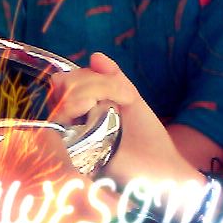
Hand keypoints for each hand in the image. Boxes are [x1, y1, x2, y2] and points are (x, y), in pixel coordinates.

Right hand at [49, 53, 187, 184]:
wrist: (162, 167)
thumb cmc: (147, 137)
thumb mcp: (130, 99)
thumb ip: (112, 77)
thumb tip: (95, 55)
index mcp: (82, 107)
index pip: (68, 79)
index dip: (88, 76)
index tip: (119, 88)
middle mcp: (70, 120)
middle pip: (63, 83)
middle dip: (94, 82)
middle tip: (122, 98)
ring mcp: (68, 134)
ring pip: (63, 97)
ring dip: (93, 91)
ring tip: (117, 107)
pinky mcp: (69, 149)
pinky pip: (60, 117)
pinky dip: (77, 105)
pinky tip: (96, 109)